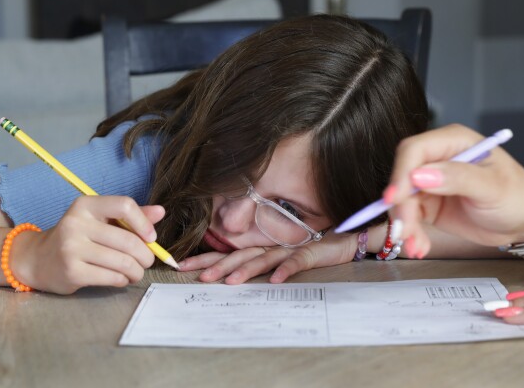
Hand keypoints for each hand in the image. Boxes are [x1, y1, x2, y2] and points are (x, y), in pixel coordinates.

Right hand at [12, 196, 163, 293]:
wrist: (38, 259)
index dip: (144, 223)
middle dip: (146, 255)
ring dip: (137, 271)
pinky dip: (123, 280)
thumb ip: (130, 216)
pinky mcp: (72, 272)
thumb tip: (161, 212)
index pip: (124, 206)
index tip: (151, 237)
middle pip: (129, 241)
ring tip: (136, 272)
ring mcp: (72, 249)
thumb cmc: (78, 237)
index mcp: (86, 205)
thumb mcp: (100, 219)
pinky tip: (120, 278)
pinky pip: (112, 278)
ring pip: (123, 262)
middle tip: (147, 261)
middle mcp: (76, 224)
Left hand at [179, 231, 357, 283]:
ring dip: (246, 270)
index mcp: (260, 249)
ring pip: (263, 259)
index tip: (182, 266)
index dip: (205, 259)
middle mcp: (270, 248)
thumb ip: (257, 264)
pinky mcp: (308, 254)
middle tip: (201, 277)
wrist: (341, 240)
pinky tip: (275, 280)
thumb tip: (228, 277)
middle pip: (240, 256)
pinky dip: (285, 270)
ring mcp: (288, 250)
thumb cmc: (307, 252)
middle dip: (219, 266)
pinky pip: (295, 263)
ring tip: (230, 282)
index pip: (227, 254)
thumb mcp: (279, 260)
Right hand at [385, 124, 523, 257]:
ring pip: (402, 200)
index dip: (400, 173)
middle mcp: (437, 158)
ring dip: (404, 224)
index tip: (395, 199)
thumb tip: (419, 175)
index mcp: (453, 142)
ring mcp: (430, 182)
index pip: (414, 151)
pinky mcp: (428, 204)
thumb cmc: (518, 197)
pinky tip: (421, 246)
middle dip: (401, 206)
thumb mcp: (492, 187)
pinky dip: (411, 233)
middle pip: (403, 177)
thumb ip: (457, 178)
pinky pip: (410, 217)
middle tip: (404, 231)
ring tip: (416, 245)